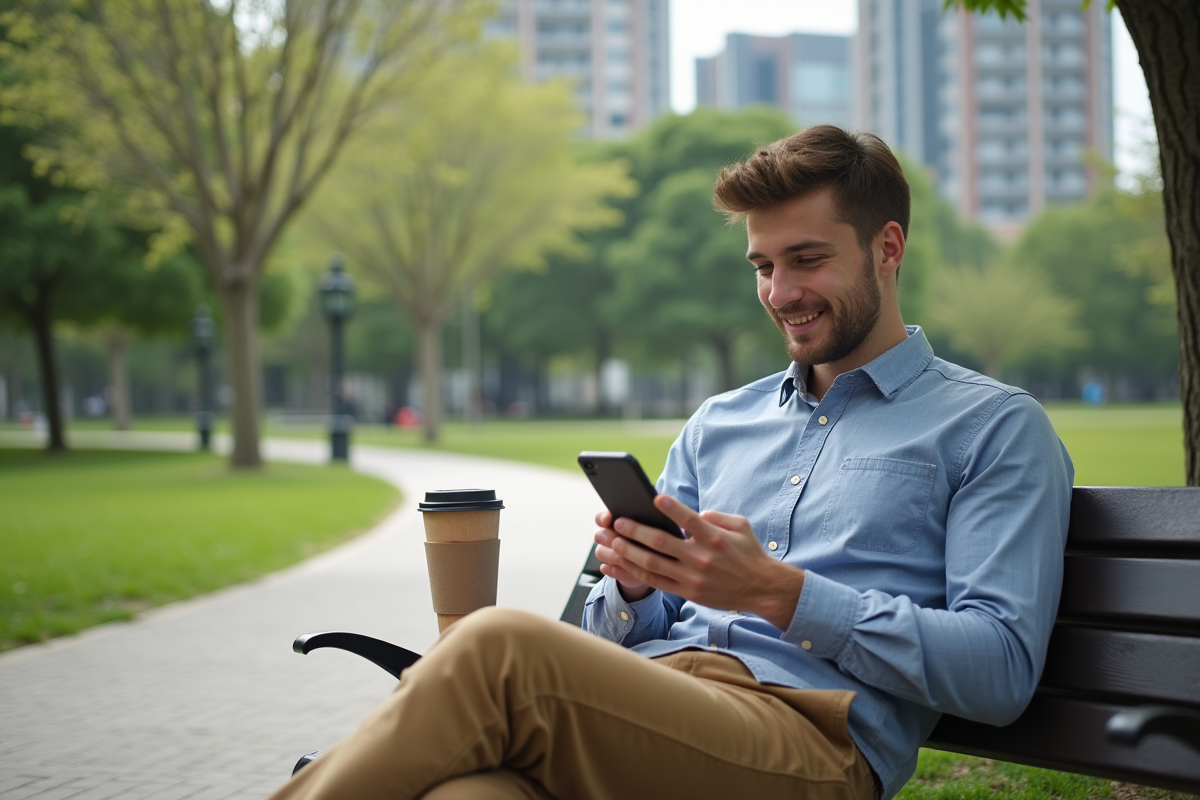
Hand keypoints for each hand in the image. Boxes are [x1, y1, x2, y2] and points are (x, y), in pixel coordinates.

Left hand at [592, 495, 805, 629]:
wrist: (761, 589)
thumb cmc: (748, 553)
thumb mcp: (740, 526)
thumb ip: (715, 516)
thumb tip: (693, 514)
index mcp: (714, 538)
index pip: (690, 520)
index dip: (672, 509)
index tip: (655, 498)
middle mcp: (701, 559)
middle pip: (661, 543)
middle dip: (634, 531)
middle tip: (615, 521)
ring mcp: (692, 578)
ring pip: (651, 564)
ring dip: (626, 552)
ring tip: (608, 541)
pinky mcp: (686, 592)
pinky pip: (653, 581)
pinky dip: (632, 572)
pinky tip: (616, 564)